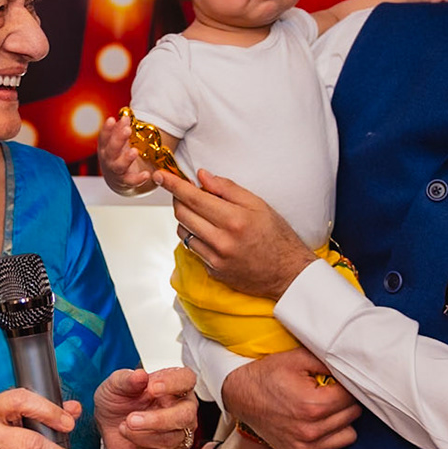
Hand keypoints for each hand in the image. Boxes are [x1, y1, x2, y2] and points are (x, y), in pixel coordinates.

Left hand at [95, 366, 198, 448]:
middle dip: (157, 420)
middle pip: (185, 415)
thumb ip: (126, 379)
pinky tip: (131, 438)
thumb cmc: (117, 400)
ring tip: (123, 427)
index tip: (152, 387)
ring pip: (171, 438)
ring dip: (141, 435)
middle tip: (131, 419)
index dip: (173, 383)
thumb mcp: (114, 385)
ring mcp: (180, 430)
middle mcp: (182, 406)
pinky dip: (142, 448)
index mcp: (173, 383)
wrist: (108, 427)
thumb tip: (140, 375)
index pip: (186, 379)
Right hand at [97, 113, 154, 193]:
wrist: (117, 177)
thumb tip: (125, 115)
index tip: (112, 119)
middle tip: (127, 130)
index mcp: (105, 147)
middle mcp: (108, 159)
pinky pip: (131, 181)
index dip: (107, 129)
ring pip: (118, 166)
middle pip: (111, 149)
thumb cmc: (118, 154)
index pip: (104, 137)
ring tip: (134, 151)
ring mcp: (116, 170)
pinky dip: (138, 179)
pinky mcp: (125, 181)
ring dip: (126, 159)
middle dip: (118, 139)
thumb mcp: (117, 141)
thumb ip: (120, 129)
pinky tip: (146, 174)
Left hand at [157, 168, 313, 299]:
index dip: (173, 185)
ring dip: (186, 218)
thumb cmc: (276, 235)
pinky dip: (195, 236)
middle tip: (187, 192)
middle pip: (182, 214)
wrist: (287, 273)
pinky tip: (211, 233)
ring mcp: (215, 259)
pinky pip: (192, 248)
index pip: (193, 198)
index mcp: (233, 219)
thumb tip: (202, 176)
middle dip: (178, 199)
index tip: (160, 176)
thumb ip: (227, 188)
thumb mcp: (258, 204)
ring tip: (203, 214)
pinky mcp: (213, 271)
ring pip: (183, 232)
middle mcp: (221, 241)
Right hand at [220, 348, 360, 448]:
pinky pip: (331, 446)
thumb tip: (353, 367)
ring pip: (348, 433)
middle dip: (344, 401)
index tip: (336, 380)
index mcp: (314, 406)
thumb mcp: (298, 359)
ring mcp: (304, 446)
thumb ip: (330, 362)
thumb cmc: (268, 375)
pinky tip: (312, 421)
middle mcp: (310, 431)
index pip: (353, 395)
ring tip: (322, 407)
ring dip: (340, 420)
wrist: (239, 395)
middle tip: (327, 391)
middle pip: (353, 414)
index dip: (347, 384)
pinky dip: (327, 434)